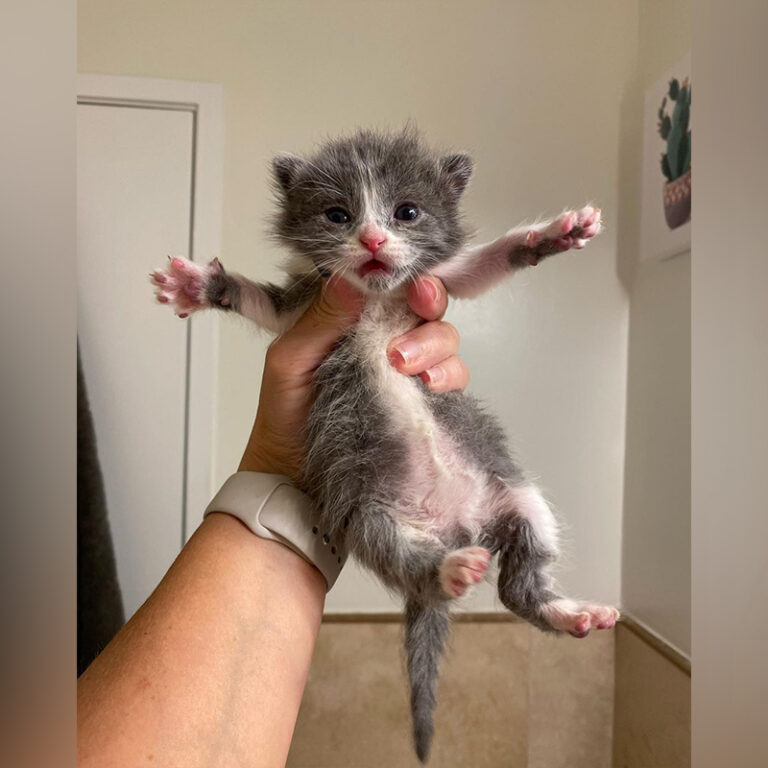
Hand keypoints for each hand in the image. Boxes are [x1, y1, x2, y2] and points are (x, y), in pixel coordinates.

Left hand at [239, 275, 468, 479]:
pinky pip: (452, 377)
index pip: (391, 284)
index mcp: (353, 318)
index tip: (412, 284)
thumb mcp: (290, 359)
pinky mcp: (423, 400)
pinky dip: (448, 376)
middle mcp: (385, 337)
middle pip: (426, 307)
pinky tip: (429, 386)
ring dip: (433, 345)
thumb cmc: (284, 414)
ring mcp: (407, 369)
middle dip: (429, 306)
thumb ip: (322, 318)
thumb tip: (353, 276)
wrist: (295, 475)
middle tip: (418, 314)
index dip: (408, 277)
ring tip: (402, 365)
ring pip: (444, 339)